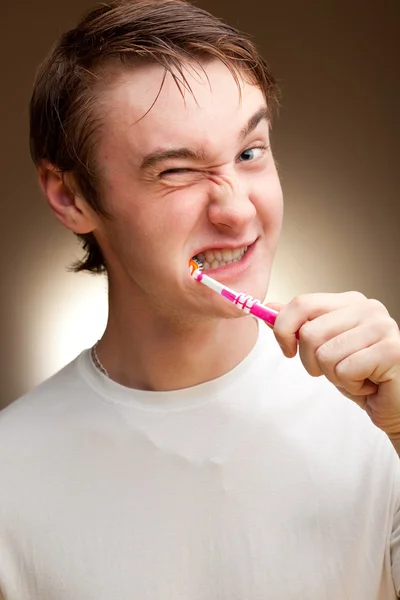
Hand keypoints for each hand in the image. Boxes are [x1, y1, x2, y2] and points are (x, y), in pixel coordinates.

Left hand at [265, 292, 399, 438]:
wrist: (393, 403)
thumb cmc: (361, 374)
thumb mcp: (323, 348)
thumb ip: (299, 325)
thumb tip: (270, 308)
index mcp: (349, 302)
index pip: (302, 302)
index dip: (284, 328)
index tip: (288, 349)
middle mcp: (368, 308)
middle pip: (309, 332)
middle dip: (312, 361)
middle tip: (335, 369)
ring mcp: (382, 327)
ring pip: (325, 354)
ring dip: (334, 375)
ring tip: (356, 375)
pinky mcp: (391, 351)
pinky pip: (345, 370)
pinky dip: (351, 385)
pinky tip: (368, 382)